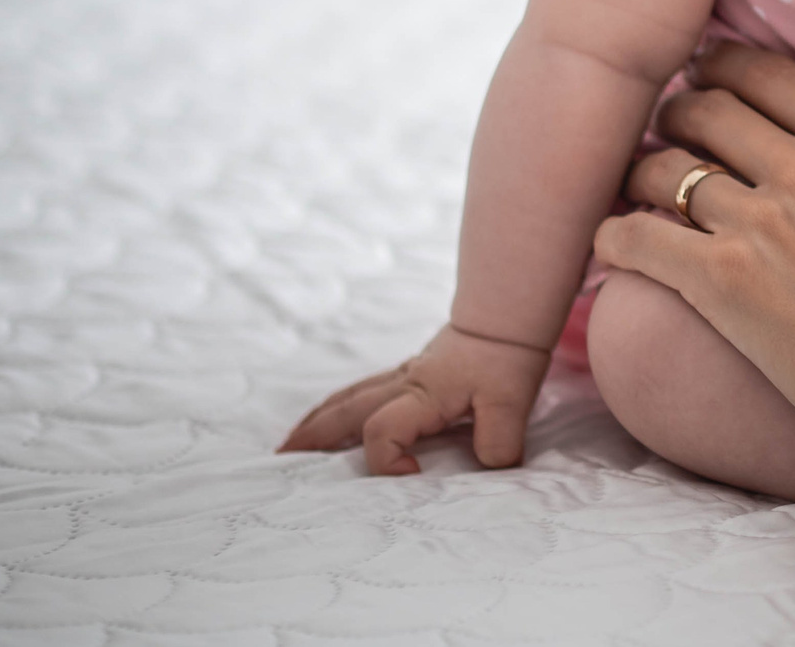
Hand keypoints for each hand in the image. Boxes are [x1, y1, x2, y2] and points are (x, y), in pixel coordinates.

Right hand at [279, 322, 550, 473]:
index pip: (382, 430)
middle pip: (346, 410)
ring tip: (291, 443)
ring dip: (318, 420)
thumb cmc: (507, 359)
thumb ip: (499, 441)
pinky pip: (362, 390)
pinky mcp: (410, 372)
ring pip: (349, 397)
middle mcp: (404, 385)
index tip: (413, 474)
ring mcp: (403, 376)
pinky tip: (330, 418)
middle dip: (313, 437)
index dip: (387, 460)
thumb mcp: (511, 402)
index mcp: (423, 395)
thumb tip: (487, 471)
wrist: (507, 318)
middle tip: (283, 461)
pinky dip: (338, 406)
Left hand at [593, 42, 794, 442]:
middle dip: (682, 107)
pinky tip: (613, 241)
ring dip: (646, 168)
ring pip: (667, 168)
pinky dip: (617, 237)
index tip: (713, 72)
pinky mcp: (721, 283)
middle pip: (710, 109)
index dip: (729, 66)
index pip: (770, 75)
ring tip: (641, 179)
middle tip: (672, 120)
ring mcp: (756, 224)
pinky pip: (639, 241)